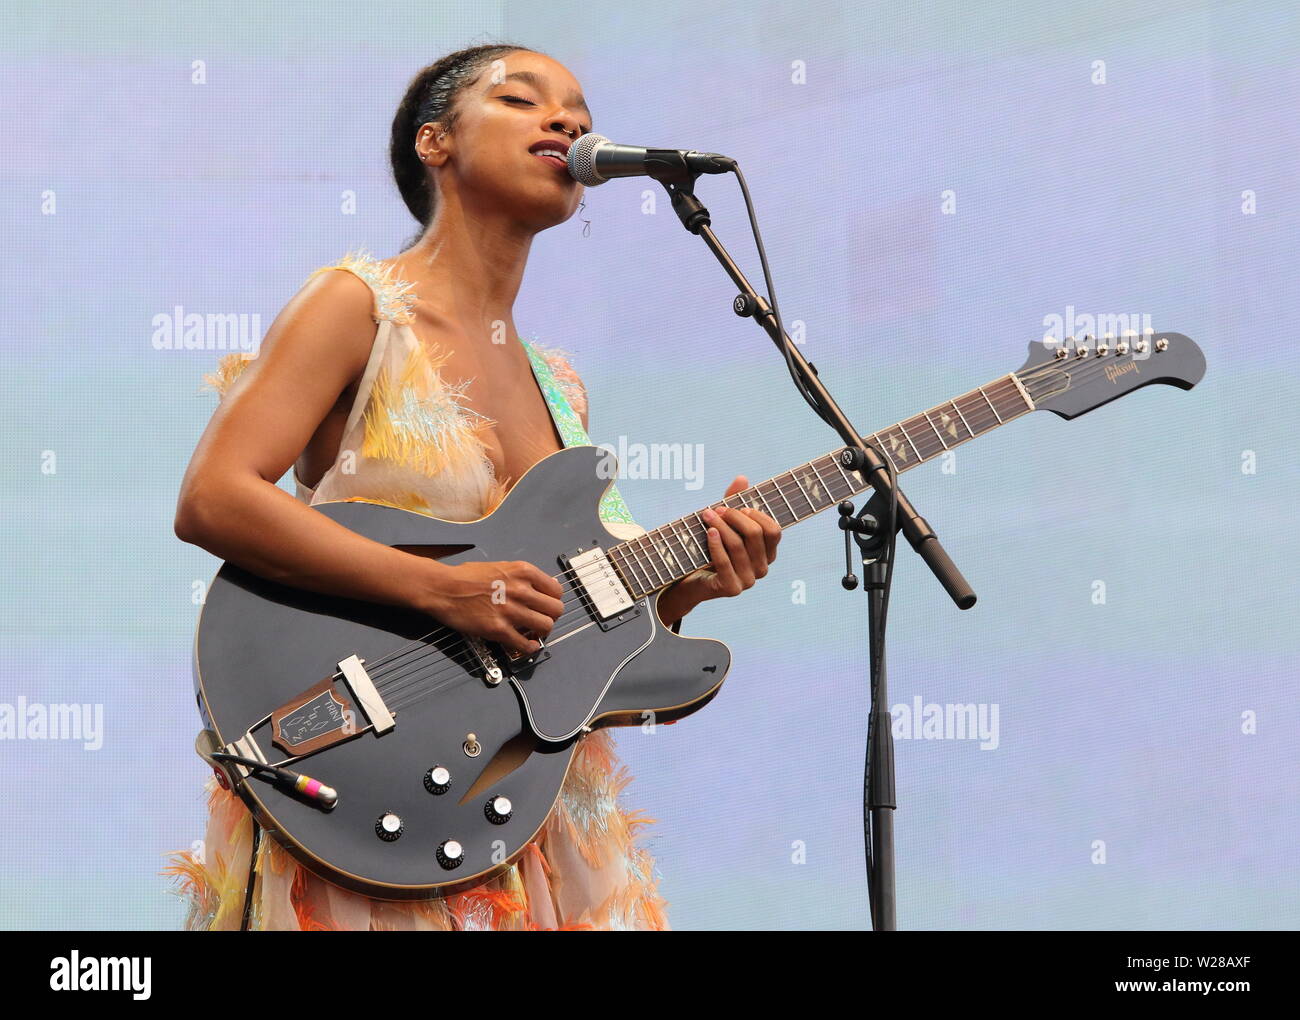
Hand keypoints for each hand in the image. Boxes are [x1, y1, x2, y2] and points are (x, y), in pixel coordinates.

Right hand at [416, 558, 563, 655]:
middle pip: (555, 610)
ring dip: (541, 632)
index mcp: (523, 572)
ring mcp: (511, 611)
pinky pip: (525, 644)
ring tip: (534, 633)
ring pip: (545, 626)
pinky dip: (529, 647)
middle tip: (542, 620)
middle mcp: (521, 590)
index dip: (553, 600)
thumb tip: (539, 587)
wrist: (443, 588)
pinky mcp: (499, 629)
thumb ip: (522, 577)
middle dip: (551, 617)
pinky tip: (527, 645)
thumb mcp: (500, 567)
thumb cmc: (466, 577)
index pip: (556, 590)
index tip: (548, 605)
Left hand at [660, 475, 780, 620]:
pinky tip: (709, 532)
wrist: (691, 579)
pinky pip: (724, 562)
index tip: (738, 506)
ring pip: (738, 546)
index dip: (757, 515)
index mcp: (767, 553)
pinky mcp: (731, 589)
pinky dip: (716, 545)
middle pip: (755, 535)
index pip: (773, 531)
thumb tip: (742, 478)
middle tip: (717, 509)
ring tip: (706, 514)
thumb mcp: (724, 523)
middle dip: (735, 517)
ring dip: (721, 526)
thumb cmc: (712, 548)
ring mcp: (748, 581)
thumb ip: (734, 502)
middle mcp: (762, 568)